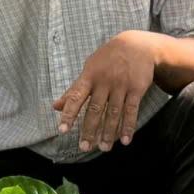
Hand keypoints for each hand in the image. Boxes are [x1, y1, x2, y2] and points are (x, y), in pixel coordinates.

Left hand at [54, 31, 163, 153]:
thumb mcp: (89, 69)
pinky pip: (131, 111)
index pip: (76, 97)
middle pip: (95, 109)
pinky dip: (128, 127)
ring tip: (104, 148)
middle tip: (84, 147)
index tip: (63, 130)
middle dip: (89, 130)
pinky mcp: (136, 89)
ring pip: (113, 113)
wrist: (137, 45)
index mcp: (89, 76)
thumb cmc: (108, 59)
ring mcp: (121, 85)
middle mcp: (104, 81)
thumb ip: (74, 90)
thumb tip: (56, 107)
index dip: (69, 114)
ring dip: (109, 133)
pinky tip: (125, 140)